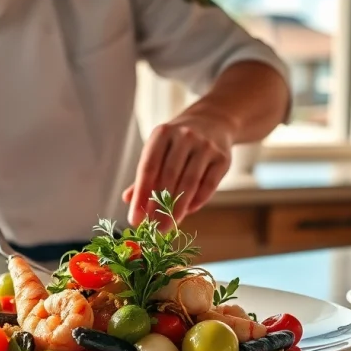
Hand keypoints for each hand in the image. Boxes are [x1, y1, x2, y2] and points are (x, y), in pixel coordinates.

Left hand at [123, 113, 234, 227]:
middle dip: (159, 206)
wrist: (214, 121)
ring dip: (178, 208)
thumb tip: (128, 200)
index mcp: (162, 134)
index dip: (140, 195)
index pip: (148, 168)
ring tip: (169, 226)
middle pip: (169, 177)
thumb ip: (146, 174)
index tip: (135, 218)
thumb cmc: (178, 142)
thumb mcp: (159, 148)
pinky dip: (196, 202)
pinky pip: (208, 185)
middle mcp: (184, 136)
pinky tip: (187, 212)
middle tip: (153, 229)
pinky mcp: (223, 158)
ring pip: (189, 183)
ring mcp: (205, 146)